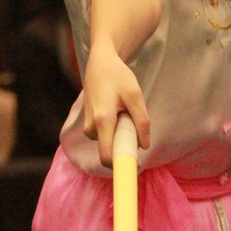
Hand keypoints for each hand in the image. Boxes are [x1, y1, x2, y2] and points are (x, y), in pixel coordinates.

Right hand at [82, 40, 148, 167]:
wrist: (100, 62)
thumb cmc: (118, 77)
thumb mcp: (135, 95)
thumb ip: (141, 121)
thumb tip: (144, 146)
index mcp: (103, 120)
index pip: (107, 156)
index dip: (119, 166)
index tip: (133, 168)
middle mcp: (91, 125)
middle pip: (108, 149)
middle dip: (122, 143)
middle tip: (131, 122)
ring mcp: (87, 123)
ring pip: (106, 140)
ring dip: (118, 132)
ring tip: (124, 110)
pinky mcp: (87, 120)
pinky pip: (103, 133)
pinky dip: (112, 127)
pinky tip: (116, 109)